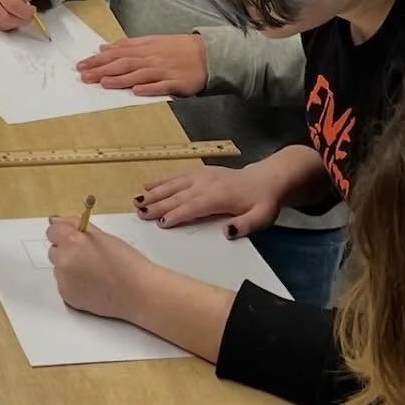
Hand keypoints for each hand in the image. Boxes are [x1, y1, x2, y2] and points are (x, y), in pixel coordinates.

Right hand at [0, 0, 44, 31]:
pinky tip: (10, 15)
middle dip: (21, 19)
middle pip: (5, 17)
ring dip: (15, 22)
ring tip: (19, 14)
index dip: (26, 10)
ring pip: (2, 24)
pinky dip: (7, 25)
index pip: (12, 3)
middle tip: (28, 15)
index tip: (31, 8)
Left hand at [44, 216, 153, 320]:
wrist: (139, 293)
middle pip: (54, 250)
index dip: (65, 233)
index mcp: (72, 241)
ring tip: (94, 272)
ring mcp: (63, 280)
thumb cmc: (127, 263)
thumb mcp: (104, 237)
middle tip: (90, 256)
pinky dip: (74, 283)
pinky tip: (93, 284)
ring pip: (59, 268)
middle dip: (67, 250)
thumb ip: (77, 226)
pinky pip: (64, 284)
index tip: (76, 237)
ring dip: (70, 267)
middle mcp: (63, 260)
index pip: (52, 231)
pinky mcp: (67, 296)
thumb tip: (55, 220)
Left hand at [76, 32, 207, 96]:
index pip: (117, 53)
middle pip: (124, 63)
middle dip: (103, 69)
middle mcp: (151, 58)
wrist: (208, 53)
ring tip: (103, 83)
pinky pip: (161, 86)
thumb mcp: (152, 41)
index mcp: (145, 48)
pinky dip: (149, 88)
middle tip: (84, 76)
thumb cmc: (178, 49)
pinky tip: (136, 91)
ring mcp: (164, 70)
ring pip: (139, 74)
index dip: (98, 59)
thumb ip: (128, 45)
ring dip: (120, 79)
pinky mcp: (176, 82)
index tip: (82, 65)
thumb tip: (104, 47)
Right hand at [136, 161, 282, 235]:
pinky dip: (161, 179)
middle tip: (139, 213)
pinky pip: (176, 175)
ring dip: (154, 192)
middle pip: (178, 196)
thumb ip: (246, 225)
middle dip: (157, 204)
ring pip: (173, 184)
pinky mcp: (199, 172)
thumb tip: (226, 232)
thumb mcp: (262, 217)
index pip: (193, 207)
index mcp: (219, 197)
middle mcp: (206, 184)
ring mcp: (201, 176)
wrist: (267, 179)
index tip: (159, 223)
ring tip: (137, 200)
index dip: (176, 214)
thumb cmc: (262, 202)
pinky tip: (148, 184)